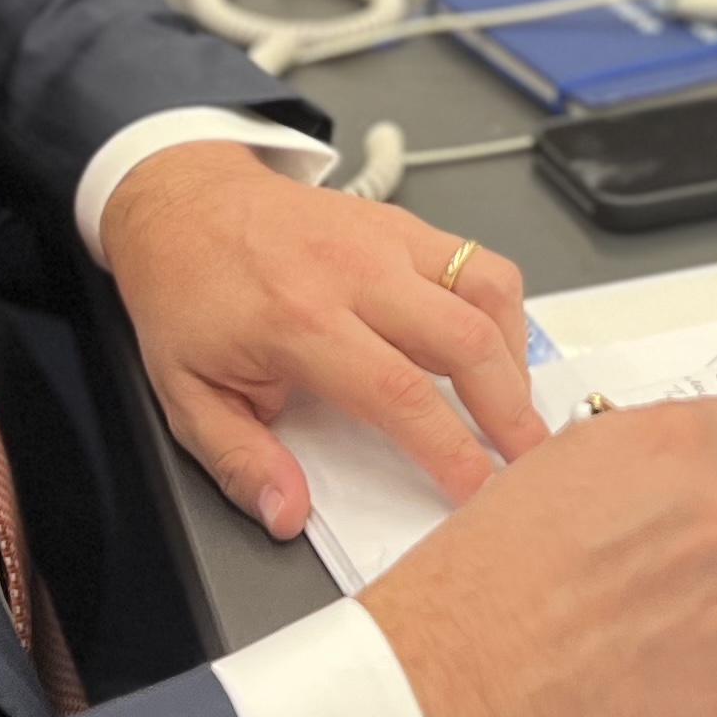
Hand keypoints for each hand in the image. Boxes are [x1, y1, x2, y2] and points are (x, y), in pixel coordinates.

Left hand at [99, 147, 540, 538]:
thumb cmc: (189, 294)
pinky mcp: (404, 224)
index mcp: (298, 319)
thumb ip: (239, 460)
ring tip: (517, 410)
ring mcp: (386, 239)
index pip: (398, 392)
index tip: (478, 491)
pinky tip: (495, 353)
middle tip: (531, 461)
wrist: (185, 203)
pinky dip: (503, 312)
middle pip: (465, 340)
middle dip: (511, 412)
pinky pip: (479, 261)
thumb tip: (287, 513)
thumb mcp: (186, 393)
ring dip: (517, 358)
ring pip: (489, 290)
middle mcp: (353, 271)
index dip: (450, 449)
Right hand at [362, 400, 716, 716]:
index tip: (702, 503)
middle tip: (669, 589)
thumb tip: (656, 484)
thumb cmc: (469, 590)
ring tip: (664, 648)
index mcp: (668, 447)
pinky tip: (702, 694)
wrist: (445, 686)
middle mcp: (716, 513)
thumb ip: (625, 469)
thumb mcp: (541, 476)